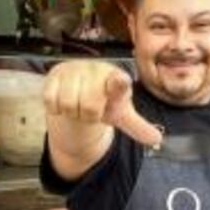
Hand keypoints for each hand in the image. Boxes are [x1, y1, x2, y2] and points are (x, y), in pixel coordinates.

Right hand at [43, 61, 162, 146]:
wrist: (80, 86)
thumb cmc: (104, 100)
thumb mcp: (120, 114)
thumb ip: (137, 127)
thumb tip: (157, 140)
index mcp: (117, 79)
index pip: (118, 82)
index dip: (118, 84)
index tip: (120, 81)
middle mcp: (96, 69)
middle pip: (88, 106)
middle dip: (89, 115)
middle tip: (91, 110)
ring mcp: (75, 69)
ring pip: (69, 103)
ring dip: (73, 112)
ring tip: (78, 105)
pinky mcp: (55, 72)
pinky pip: (51, 100)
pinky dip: (57, 107)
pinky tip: (64, 100)